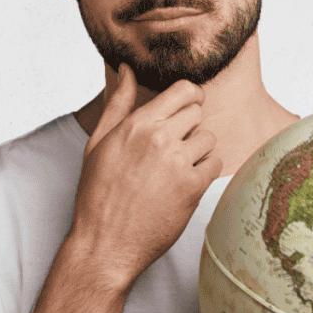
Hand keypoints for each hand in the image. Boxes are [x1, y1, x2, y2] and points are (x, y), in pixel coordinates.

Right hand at [67, 63, 222, 288]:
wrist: (105, 244)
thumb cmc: (98, 195)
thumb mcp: (99, 143)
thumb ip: (117, 103)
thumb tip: (127, 69)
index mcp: (136, 124)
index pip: (183, 90)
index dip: (190, 96)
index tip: (188, 108)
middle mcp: (158, 138)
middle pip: (197, 112)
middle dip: (189, 126)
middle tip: (174, 147)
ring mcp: (177, 162)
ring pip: (208, 138)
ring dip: (198, 150)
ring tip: (176, 168)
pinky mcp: (192, 188)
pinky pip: (215, 164)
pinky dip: (205, 171)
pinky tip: (185, 183)